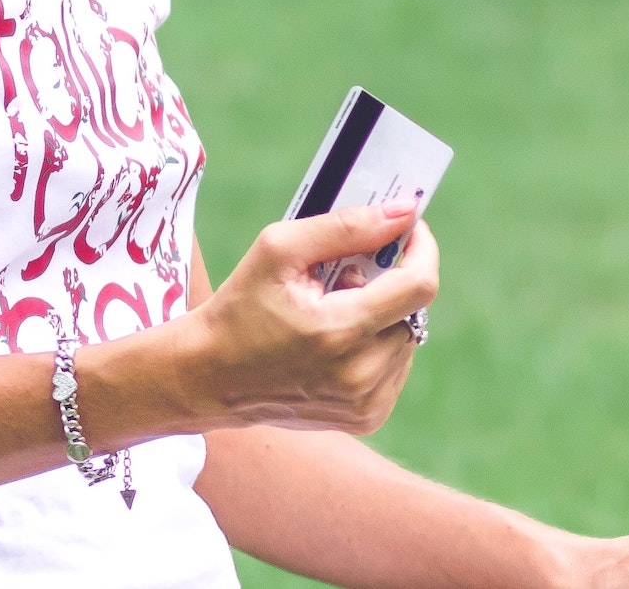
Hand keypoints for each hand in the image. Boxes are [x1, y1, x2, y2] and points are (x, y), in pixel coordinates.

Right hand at [176, 201, 439, 434]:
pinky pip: (396, 365)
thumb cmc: (239, 307)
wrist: (207, 377)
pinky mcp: (366, 417)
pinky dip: (378, 344)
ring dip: (383, 314)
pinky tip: (337, 341)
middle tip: (344, 274)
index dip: (422, 249)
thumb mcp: (280, 250)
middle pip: (414, 309)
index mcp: (340, 332)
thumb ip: (347, 226)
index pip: (420, 286)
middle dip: (389, 281)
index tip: (409, 230)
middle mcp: (359, 375)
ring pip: (407, 336)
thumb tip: (404, 211)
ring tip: (333, 310)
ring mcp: (365, 402)